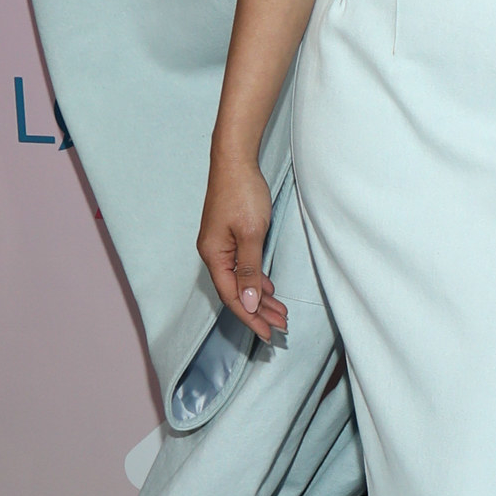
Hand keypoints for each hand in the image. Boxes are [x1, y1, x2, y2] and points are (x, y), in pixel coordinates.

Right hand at [198, 149, 288, 337]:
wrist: (235, 161)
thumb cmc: (242, 194)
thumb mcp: (251, 234)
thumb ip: (250, 270)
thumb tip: (249, 302)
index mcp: (214, 256)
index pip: (232, 296)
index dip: (251, 317)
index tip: (268, 334)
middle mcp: (214, 254)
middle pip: (236, 292)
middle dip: (259, 312)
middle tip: (282, 327)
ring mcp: (221, 246)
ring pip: (241, 281)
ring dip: (261, 298)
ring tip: (281, 314)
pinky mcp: (230, 238)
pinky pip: (243, 267)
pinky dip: (257, 280)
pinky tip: (270, 290)